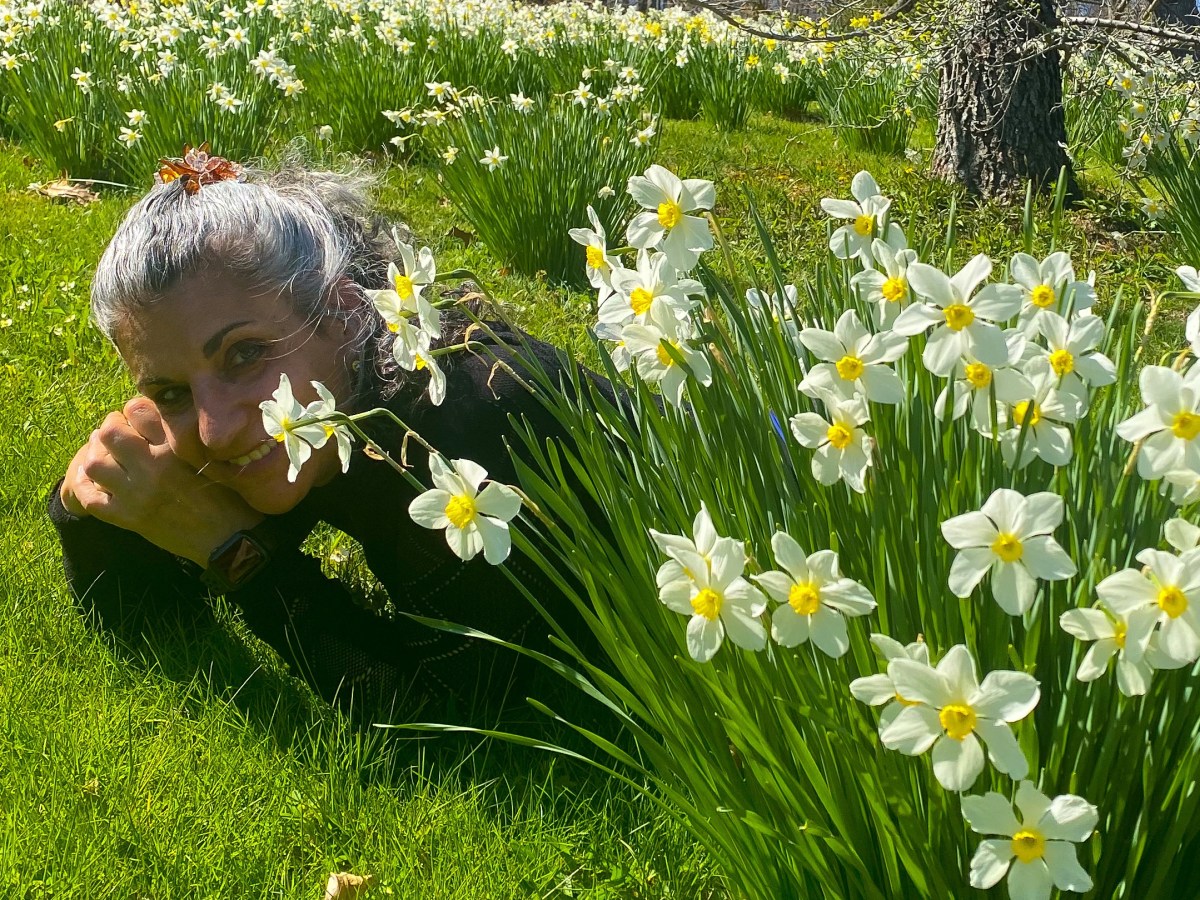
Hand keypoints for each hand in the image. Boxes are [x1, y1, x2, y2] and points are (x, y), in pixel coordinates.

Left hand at [60, 397, 264, 564]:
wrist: (228, 539)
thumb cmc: (228, 496)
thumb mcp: (213, 457)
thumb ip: (186, 436)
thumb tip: (160, 418)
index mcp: (176, 447)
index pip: (137, 409)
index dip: (132, 409)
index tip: (136, 417)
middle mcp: (153, 466)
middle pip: (109, 433)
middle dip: (109, 429)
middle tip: (117, 434)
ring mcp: (137, 494)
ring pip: (94, 464)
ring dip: (96, 457)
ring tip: (106, 457)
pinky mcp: (128, 518)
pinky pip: (90, 499)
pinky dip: (86, 487)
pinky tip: (93, 481)